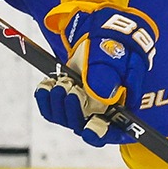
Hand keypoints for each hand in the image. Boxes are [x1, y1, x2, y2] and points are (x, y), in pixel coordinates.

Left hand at [34, 5, 157, 145]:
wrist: (102, 34)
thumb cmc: (117, 48)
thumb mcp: (117, 58)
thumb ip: (109, 76)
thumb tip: (100, 95)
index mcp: (121, 109)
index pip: (112, 132)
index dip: (100, 134)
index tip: (89, 130)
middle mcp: (101, 114)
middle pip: (82, 127)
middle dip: (72, 109)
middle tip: (71, 87)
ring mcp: (82, 108)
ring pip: (64, 118)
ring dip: (58, 102)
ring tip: (62, 81)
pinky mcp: (66, 100)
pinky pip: (51, 109)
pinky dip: (46, 97)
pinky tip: (47, 84)